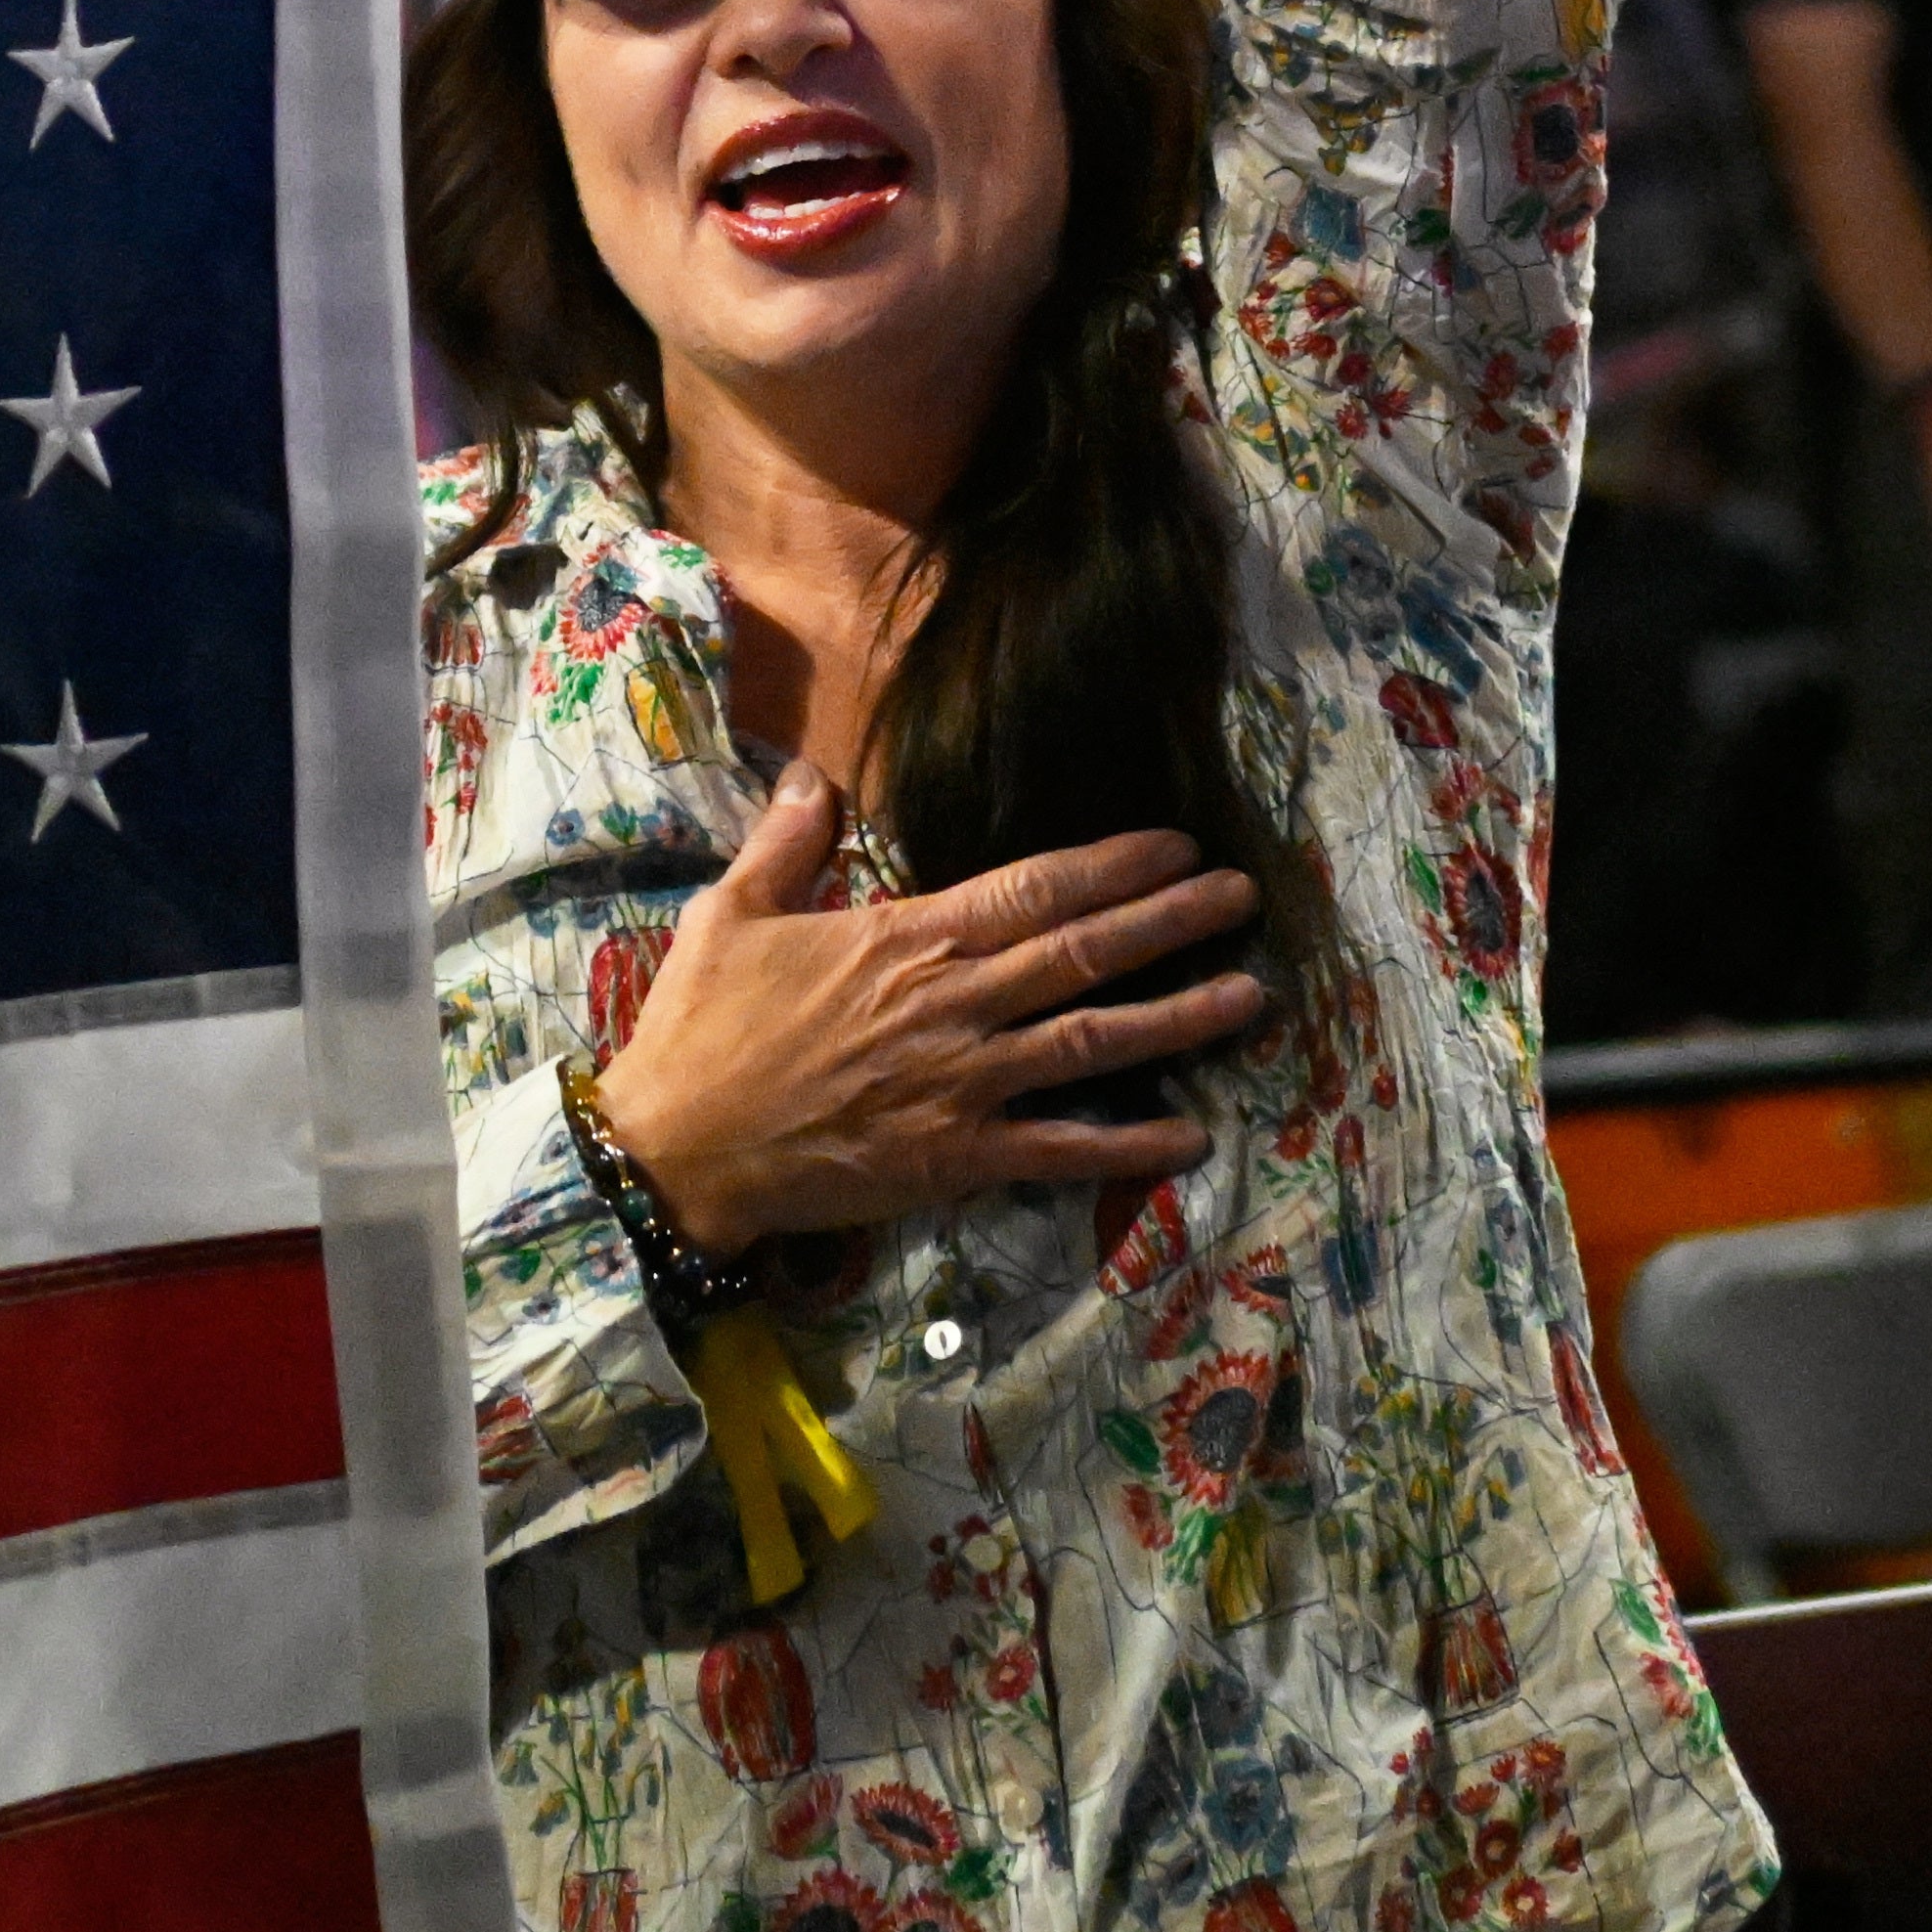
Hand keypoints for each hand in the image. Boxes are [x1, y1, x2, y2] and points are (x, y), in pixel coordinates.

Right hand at [588, 767, 1267, 1250]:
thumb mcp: (731, 915)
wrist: (679, 1149)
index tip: (1179, 845)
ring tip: (1252, 995)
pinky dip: (1129, 1145)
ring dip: (1178, 1017)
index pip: (1036, 889)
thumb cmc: (702, 1031)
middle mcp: (953, 1003)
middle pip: (1085, 952)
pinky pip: (1060, 1149)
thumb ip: (785, 844)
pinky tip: (1191, 1136)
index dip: (1116, 865)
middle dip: (1174, 920)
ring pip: (1094, 1042)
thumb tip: (809, 775)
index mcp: (908, 938)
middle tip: (1244, 896)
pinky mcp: (957, 1157)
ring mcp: (963, 1083)